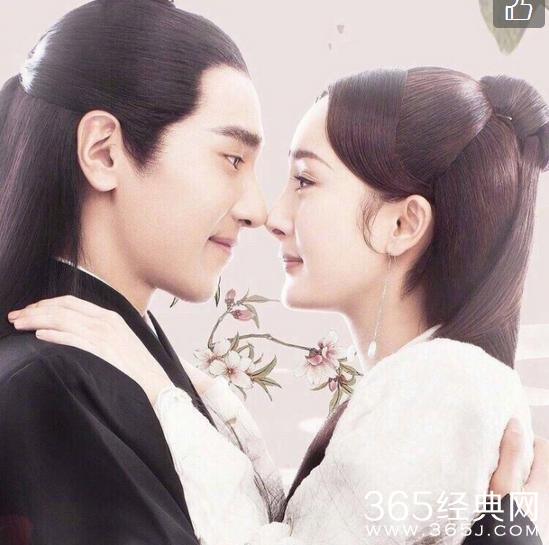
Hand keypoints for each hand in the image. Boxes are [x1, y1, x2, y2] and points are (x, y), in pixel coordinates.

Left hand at [7, 295, 172, 405]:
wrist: (157, 385)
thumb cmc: (138, 368)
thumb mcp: (121, 341)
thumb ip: (100, 332)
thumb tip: (74, 330)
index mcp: (111, 317)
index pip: (71, 302)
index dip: (47, 303)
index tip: (30, 309)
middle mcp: (107, 322)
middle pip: (63, 309)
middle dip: (35, 310)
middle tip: (15, 316)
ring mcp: (105, 336)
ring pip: (63, 321)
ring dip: (37, 320)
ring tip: (19, 325)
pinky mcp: (103, 352)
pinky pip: (73, 340)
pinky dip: (55, 336)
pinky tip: (40, 337)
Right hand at [489, 417, 548, 540]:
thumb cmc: (506, 521)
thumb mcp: (504, 484)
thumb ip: (511, 454)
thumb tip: (515, 423)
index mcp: (545, 481)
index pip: (542, 446)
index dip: (524, 439)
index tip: (504, 440)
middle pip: (538, 464)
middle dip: (519, 457)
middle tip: (496, 459)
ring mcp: (543, 508)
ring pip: (532, 480)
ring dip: (516, 475)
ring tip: (495, 478)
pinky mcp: (537, 519)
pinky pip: (529, 495)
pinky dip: (517, 491)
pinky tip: (500, 498)